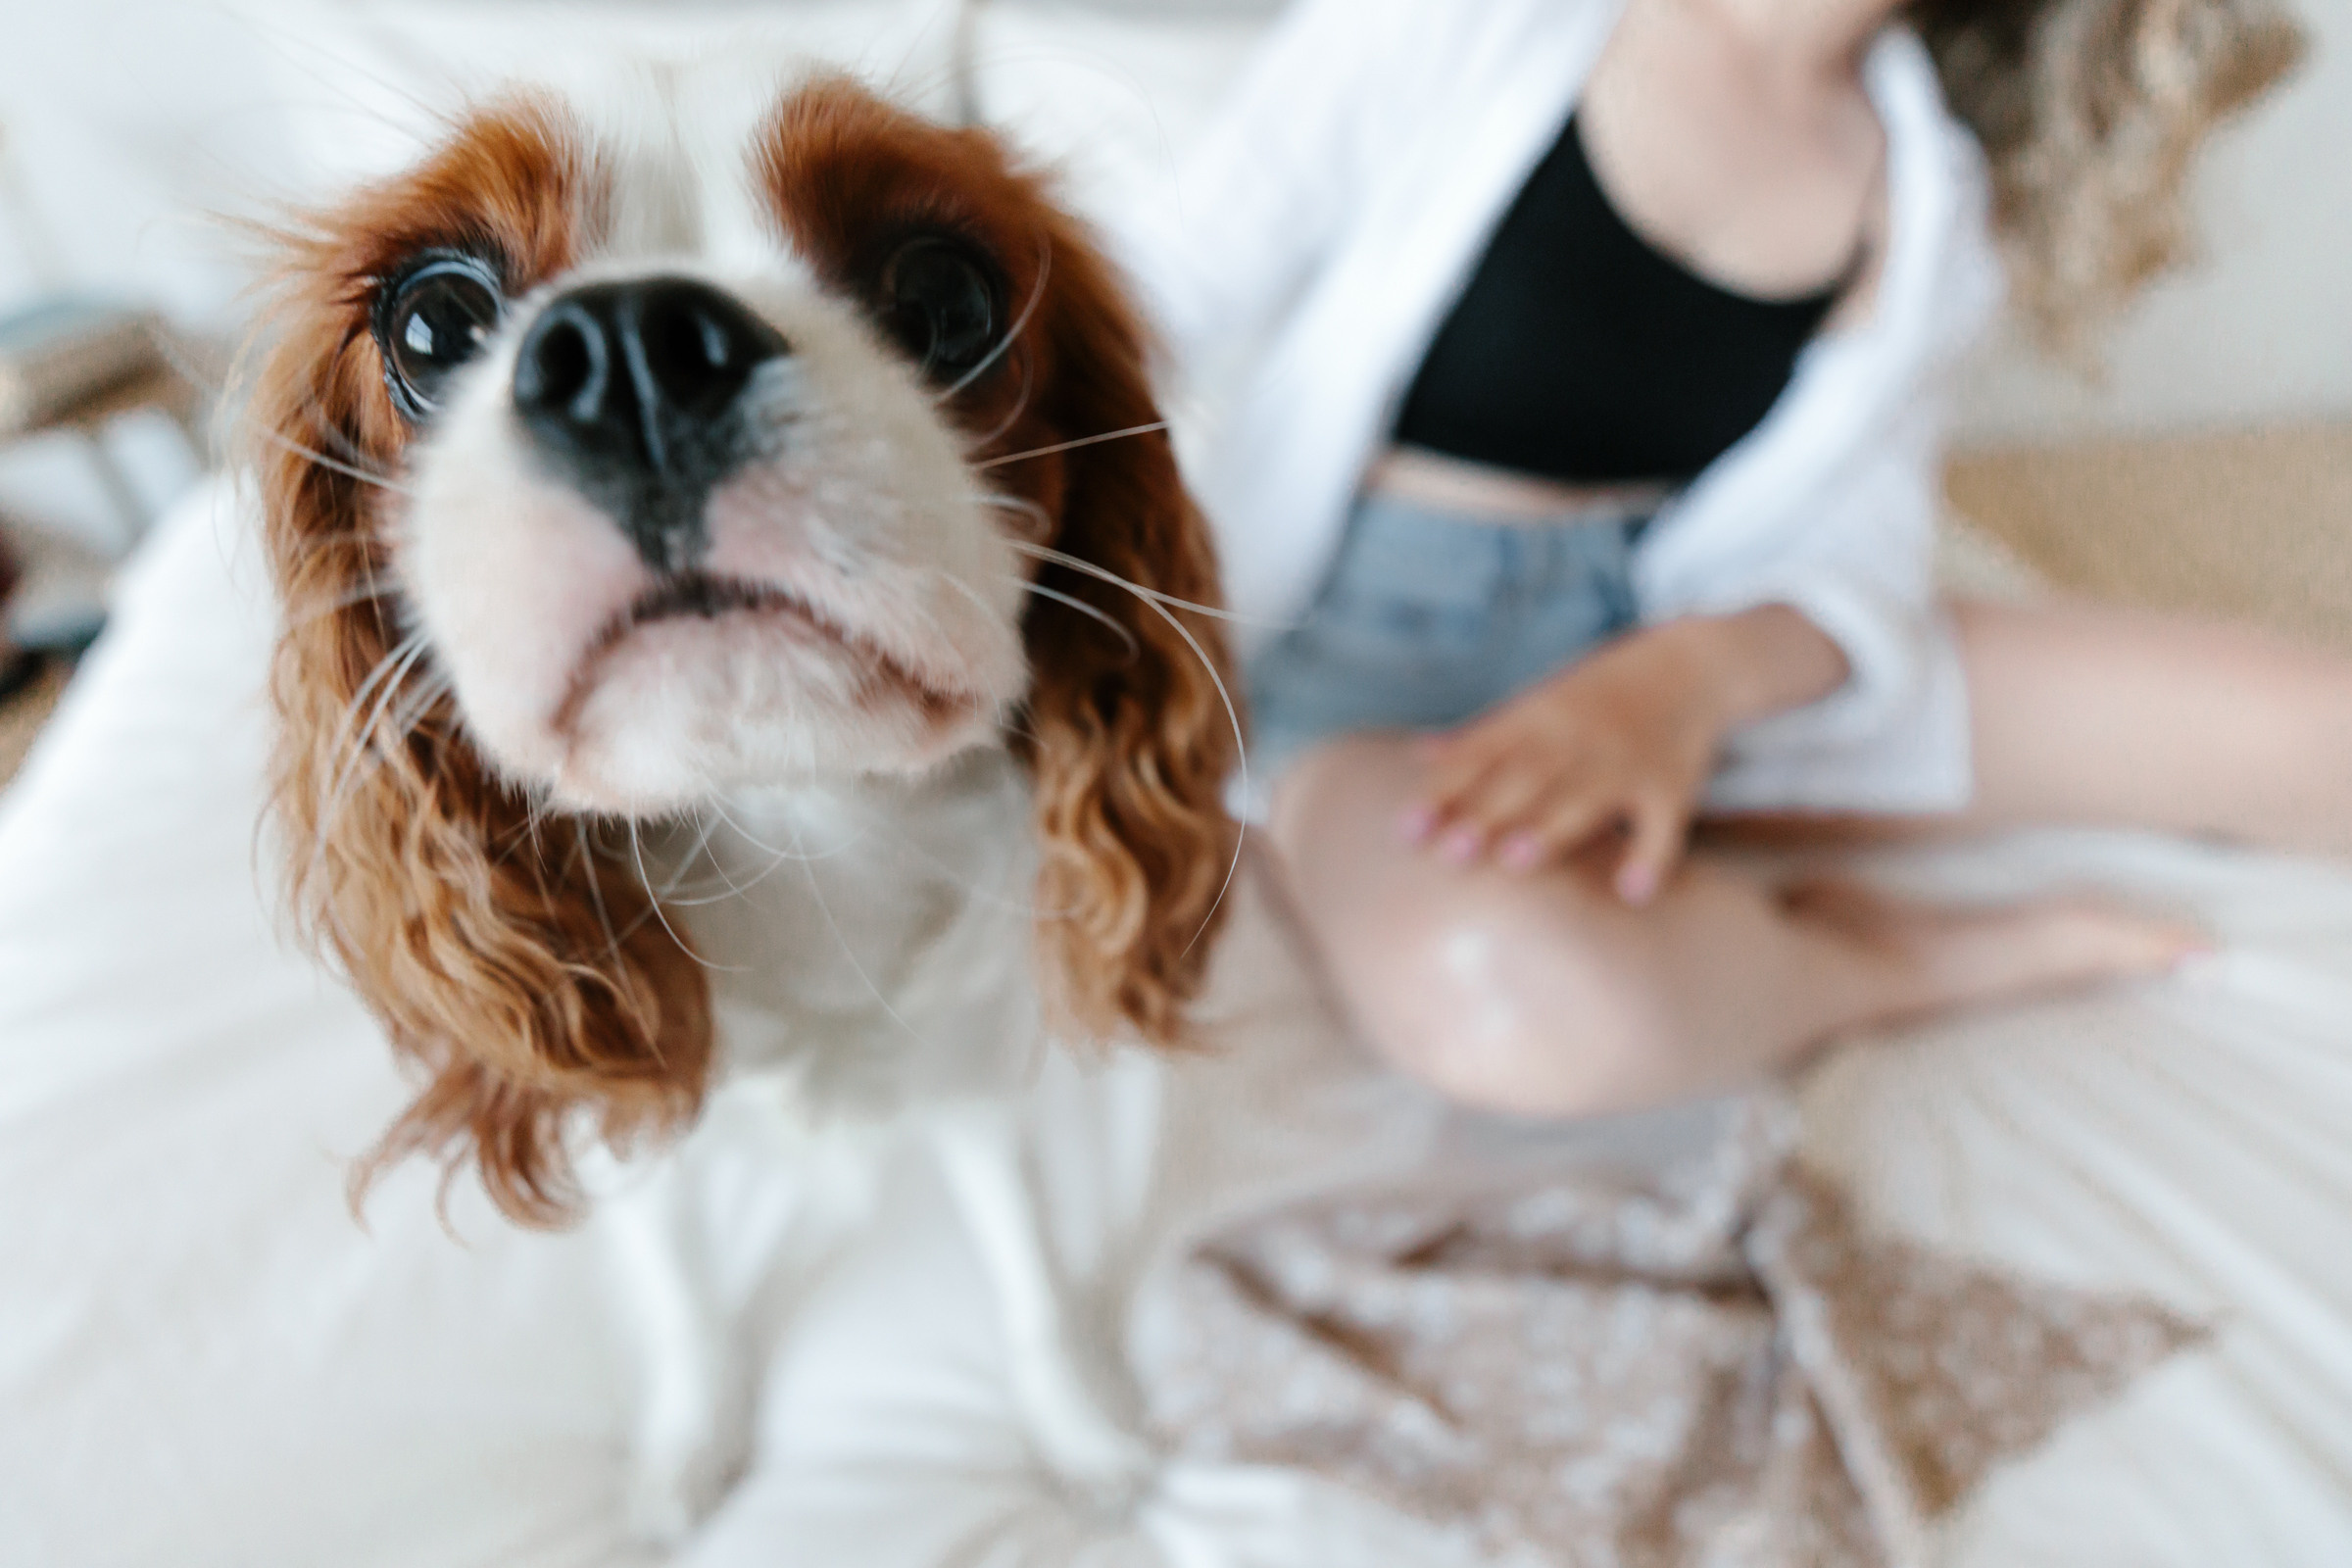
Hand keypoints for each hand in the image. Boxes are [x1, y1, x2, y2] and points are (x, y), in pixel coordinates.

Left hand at [1402, 622, 1726, 902]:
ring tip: (1517, 860)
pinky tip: (1630, 893)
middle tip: (1448, 853)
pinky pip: (1663, 826)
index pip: (1482, 757)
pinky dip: (1650, 858)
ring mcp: (1626, 763)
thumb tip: (1418, 755)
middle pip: (1525, 779)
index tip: (1407, 829)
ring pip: (1585, 798)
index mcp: (1538, 718)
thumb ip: (1482, 735)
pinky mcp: (1672, 787)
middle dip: (1486, 814)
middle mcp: (1577, 739)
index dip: (1444, 793)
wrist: (1691, 663)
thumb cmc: (1600, 693)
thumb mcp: (1539, 701)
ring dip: (1552, 827)